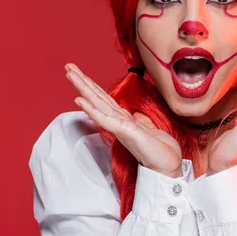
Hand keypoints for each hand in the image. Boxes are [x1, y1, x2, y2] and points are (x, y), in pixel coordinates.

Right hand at [65, 63, 182, 177]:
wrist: (168, 168)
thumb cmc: (160, 152)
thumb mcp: (151, 131)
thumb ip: (141, 121)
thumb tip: (136, 114)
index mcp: (124, 120)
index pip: (105, 99)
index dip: (93, 85)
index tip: (80, 73)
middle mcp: (119, 122)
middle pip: (98, 98)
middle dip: (83, 81)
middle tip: (68, 67)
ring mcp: (120, 127)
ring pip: (98, 104)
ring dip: (83, 89)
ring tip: (70, 75)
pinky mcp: (125, 133)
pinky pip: (105, 119)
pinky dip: (92, 109)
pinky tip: (80, 100)